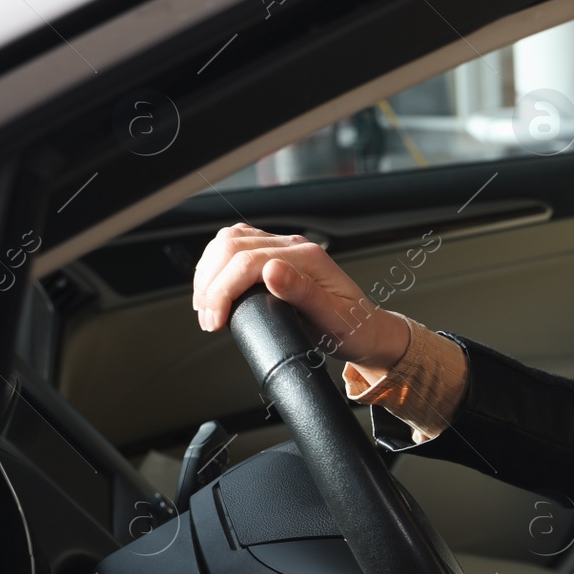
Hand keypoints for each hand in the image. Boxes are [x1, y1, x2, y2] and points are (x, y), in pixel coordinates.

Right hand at [191, 223, 410, 368]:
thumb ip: (303, 293)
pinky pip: (236, 248)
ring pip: (229, 242)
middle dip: (211, 283)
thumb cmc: (355, 328)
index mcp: (308, 258)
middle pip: (232, 246)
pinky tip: (214, 289)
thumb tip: (272, 270)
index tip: (214, 320)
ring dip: (209, 272)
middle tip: (208, 317)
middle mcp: (294, 247)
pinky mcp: (275, 257)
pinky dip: (217, 266)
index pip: (248, 262)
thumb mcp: (334, 318)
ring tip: (206, 306)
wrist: (367, 331)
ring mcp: (284, 249)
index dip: (222, 290)